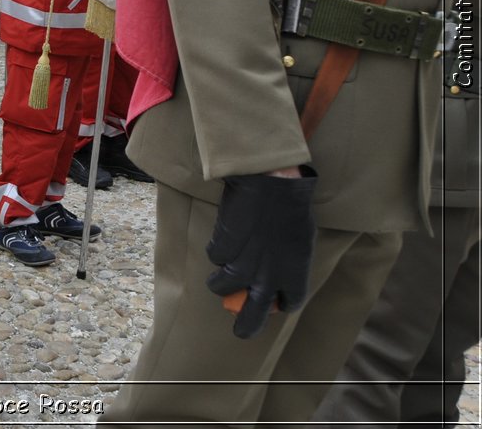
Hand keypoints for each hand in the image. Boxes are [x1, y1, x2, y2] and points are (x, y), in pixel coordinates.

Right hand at [205, 167, 317, 338]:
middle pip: (252, 316)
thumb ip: (290, 262)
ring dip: (220, 280)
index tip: (274, 302)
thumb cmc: (291, 208)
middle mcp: (268, 278)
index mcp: (294, 277)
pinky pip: (215, 257)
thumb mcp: (301, 240)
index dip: (279, 304)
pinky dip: (217, 249)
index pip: (288, 303)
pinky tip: (225, 235)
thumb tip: (279, 270)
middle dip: (245, 326)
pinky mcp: (222, 250)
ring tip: (222, 270)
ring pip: (221, 287)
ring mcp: (242, 266)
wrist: (270, 185)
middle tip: (240, 330)